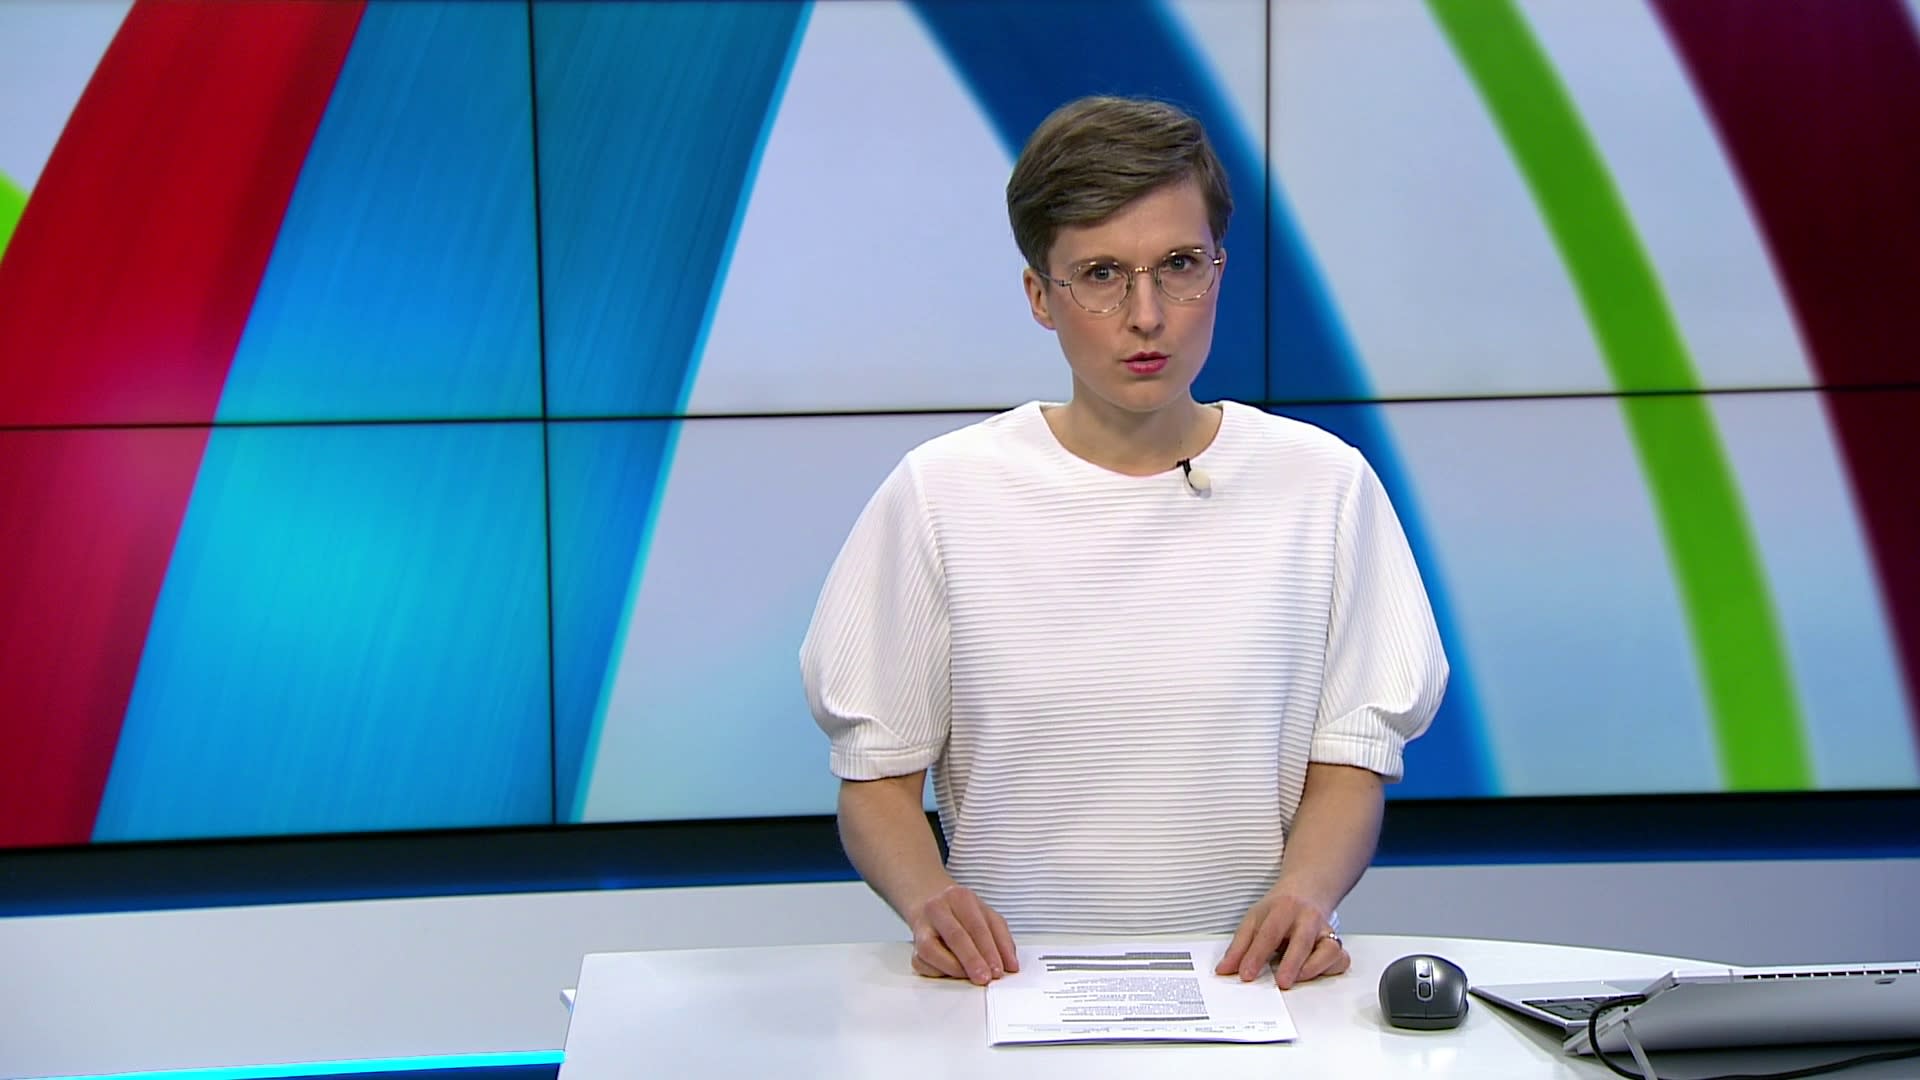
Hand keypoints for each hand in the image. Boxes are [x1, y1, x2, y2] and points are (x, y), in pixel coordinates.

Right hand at [906, 883, 1019, 984]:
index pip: (977, 926)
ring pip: (932, 950)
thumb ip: (1001, 937)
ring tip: (970, 977)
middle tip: (985, 978)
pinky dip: (938, 971)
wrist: (929, 902)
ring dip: (954, 968)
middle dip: (973, 961)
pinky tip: (953, 973)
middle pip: (956, 936)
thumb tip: (1010, 964)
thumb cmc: (961, 912)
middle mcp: (937, 908)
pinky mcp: (913, 946)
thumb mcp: (986, 915)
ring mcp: (921, 926)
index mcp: (959, 897)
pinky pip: (921, 962)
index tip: (999, 970)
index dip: (990, 950)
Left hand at [1215, 890, 1350, 989]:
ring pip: (1329, 950)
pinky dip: (1331, 969)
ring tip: (1297, 979)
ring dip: (1314, 968)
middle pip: (1302, 940)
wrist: (1307, 891)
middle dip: (1291, 963)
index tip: (1245, 974)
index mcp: (1283, 909)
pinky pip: (1341, 959)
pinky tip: (1316, 974)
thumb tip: (1224, 970)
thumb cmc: (1279, 909)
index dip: (1256, 955)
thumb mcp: (1254, 919)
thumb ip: (1238, 947)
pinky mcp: (1337, 943)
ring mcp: (1325, 931)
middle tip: (1281, 983)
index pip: (1269, 933)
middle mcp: (1307, 919)